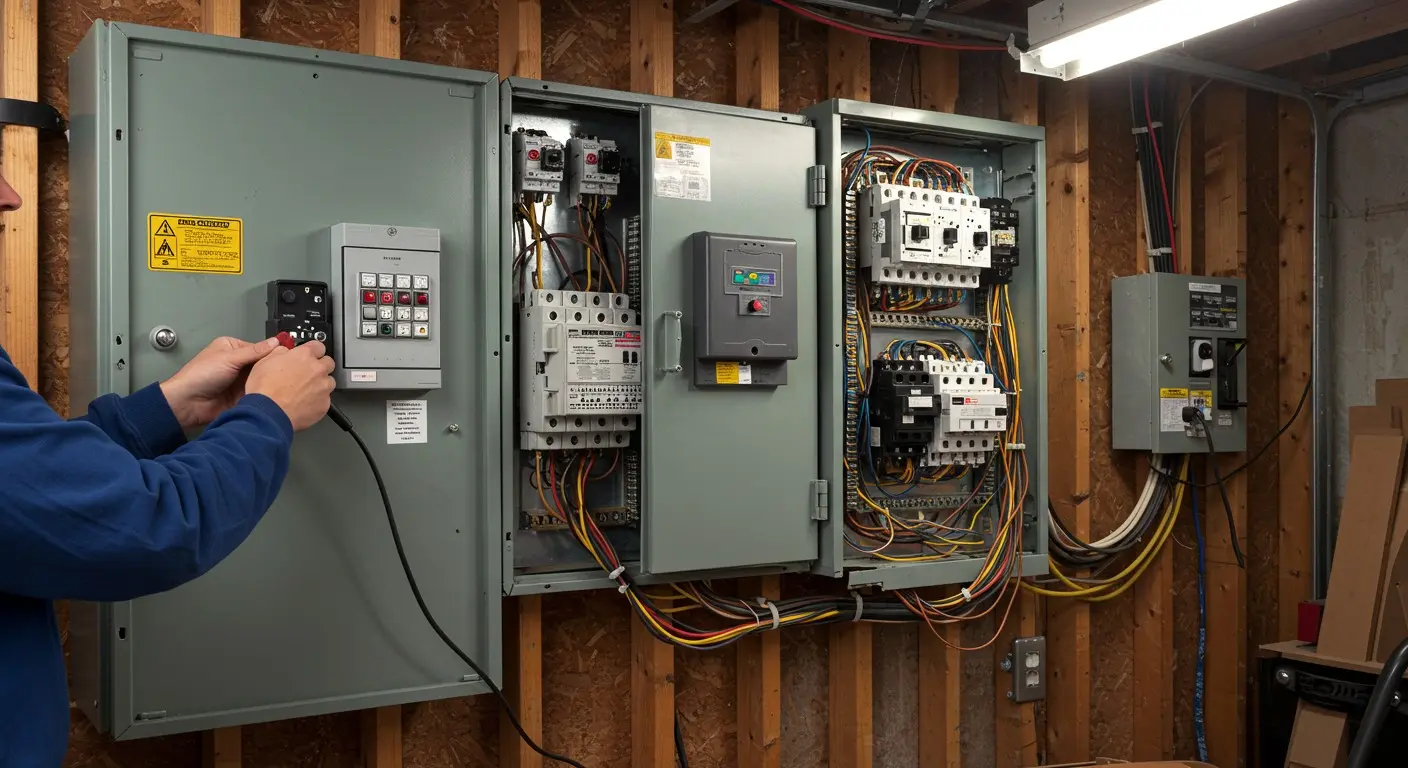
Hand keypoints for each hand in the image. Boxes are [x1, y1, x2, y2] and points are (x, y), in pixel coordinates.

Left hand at [161, 336, 282, 428]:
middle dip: (271, 367)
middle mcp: (236, 363)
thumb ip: (255, 351)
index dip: (272, 352)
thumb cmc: (198, 376)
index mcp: (231, 348)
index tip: (286, 355)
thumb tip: (275, 342)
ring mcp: (240, 380)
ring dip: (267, 381)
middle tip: (286, 370)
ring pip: (262, 378)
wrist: (188, 404)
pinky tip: (273, 393)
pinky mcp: (242, 396)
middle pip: (262, 363)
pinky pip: (258, 392)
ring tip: (281, 382)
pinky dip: (264, 393)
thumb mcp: (229, 358)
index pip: (259, 348)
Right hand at [244, 340, 336, 431]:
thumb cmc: (264, 389)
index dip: (313, 351)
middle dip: (319, 367)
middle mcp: (317, 370)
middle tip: (307, 374)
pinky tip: (304, 403)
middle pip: (328, 363)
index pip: (318, 346)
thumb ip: (280, 352)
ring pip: (329, 382)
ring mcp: (323, 388)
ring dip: (320, 384)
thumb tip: (284, 351)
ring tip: (304, 391)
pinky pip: (326, 400)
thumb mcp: (264, 361)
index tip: (309, 355)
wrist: (267, 413)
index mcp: (304, 356)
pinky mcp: (324, 404)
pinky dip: (318, 401)